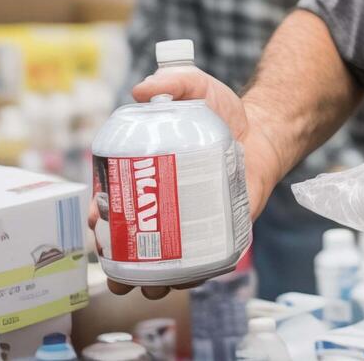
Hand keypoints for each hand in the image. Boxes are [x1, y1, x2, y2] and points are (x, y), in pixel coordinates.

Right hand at [94, 66, 283, 299]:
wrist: (265, 130)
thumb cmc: (223, 112)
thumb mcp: (196, 88)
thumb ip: (173, 80)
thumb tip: (143, 90)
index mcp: (145, 178)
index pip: (111, 203)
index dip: (98, 216)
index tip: (98, 217)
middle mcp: (161, 207)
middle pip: (128, 243)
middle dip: (115, 260)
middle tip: (114, 262)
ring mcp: (189, 224)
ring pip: (161, 263)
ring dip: (147, 279)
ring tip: (145, 283)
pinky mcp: (219, 234)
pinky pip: (202, 264)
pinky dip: (190, 276)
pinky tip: (183, 281)